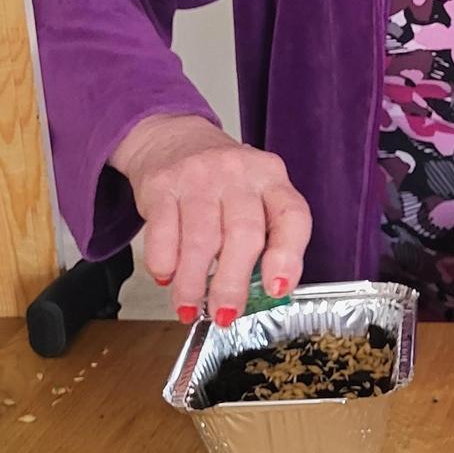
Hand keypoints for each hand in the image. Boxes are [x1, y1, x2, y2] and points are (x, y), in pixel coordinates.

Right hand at [110, 115, 311, 324]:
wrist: (173, 137)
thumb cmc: (222, 182)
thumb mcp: (254, 196)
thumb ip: (263, 238)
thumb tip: (259, 296)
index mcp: (272, 178)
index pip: (292, 216)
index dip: (288, 256)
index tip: (277, 289)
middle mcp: (239, 173)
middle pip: (243, 234)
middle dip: (233, 284)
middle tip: (226, 315)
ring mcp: (199, 176)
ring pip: (200, 239)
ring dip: (193, 283)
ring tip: (190, 308)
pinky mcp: (162, 183)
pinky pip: (162, 232)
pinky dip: (164, 263)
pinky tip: (167, 277)